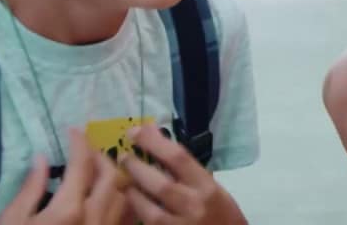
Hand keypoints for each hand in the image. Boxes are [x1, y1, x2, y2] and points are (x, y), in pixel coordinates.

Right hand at [0, 129, 128, 224]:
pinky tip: (106, 200)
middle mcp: (95, 219)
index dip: (80, 142)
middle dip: (101, 156)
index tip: (74, 131)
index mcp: (69, 209)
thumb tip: (42, 159)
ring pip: (124, 197)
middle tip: (86, 151)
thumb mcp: (13, 221)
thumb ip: (31, 188)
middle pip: (112, 176)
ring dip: (115, 179)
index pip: (83, 163)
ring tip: (99, 173)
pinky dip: (120, 203)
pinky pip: (124, 220)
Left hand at [120, 126, 247, 223]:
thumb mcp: (213, 190)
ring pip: (149, 210)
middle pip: (160, 184)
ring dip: (132, 194)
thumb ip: (189, 174)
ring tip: (123, 182)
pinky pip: (148, 223)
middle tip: (123, 156)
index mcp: (206, 187)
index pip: (178, 158)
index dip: (154, 142)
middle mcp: (194, 205)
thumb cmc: (223, 215)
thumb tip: (159, 149)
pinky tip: (131, 205)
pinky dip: (137, 213)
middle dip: (137, 168)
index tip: (136, 131)